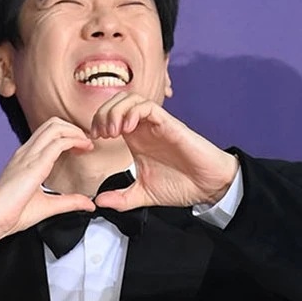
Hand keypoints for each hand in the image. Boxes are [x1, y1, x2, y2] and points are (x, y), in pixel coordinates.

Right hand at [0, 119, 95, 238]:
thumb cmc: (11, 214)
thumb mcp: (47, 206)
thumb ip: (69, 202)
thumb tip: (88, 204)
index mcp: (25, 159)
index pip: (47, 134)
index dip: (68, 135)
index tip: (81, 148)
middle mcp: (26, 153)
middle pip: (52, 124)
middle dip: (74, 129)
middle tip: (86, 143)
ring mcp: (28, 156)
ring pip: (55, 127)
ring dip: (75, 132)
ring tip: (86, 144)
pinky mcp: (34, 164)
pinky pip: (57, 143)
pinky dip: (74, 141)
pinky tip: (83, 149)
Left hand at [88, 93, 238, 210]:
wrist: (208, 187)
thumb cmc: (181, 185)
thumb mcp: (143, 195)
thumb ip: (121, 198)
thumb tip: (98, 202)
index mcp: (136, 139)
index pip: (110, 115)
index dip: (96, 122)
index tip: (94, 140)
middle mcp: (145, 127)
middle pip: (117, 101)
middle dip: (102, 113)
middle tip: (101, 135)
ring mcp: (157, 124)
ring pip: (130, 98)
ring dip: (115, 111)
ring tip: (112, 132)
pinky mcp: (169, 124)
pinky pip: (148, 107)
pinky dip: (132, 112)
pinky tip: (127, 130)